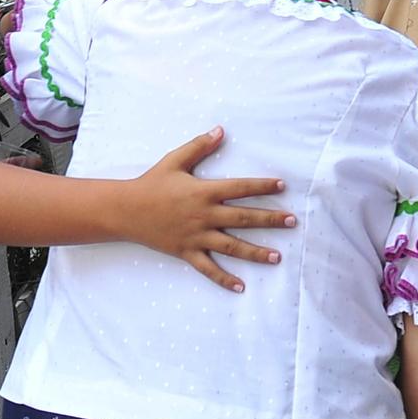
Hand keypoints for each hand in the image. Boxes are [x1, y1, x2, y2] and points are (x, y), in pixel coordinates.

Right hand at [123, 127, 294, 292]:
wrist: (126, 210)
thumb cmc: (152, 182)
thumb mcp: (175, 160)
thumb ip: (199, 146)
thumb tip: (220, 131)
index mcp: (204, 191)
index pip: (240, 188)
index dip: (262, 186)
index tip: (282, 186)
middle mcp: (205, 215)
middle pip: (244, 218)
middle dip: (269, 220)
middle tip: (291, 221)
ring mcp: (197, 236)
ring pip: (232, 246)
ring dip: (256, 252)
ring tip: (277, 257)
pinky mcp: (187, 252)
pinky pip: (208, 268)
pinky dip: (224, 279)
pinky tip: (241, 287)